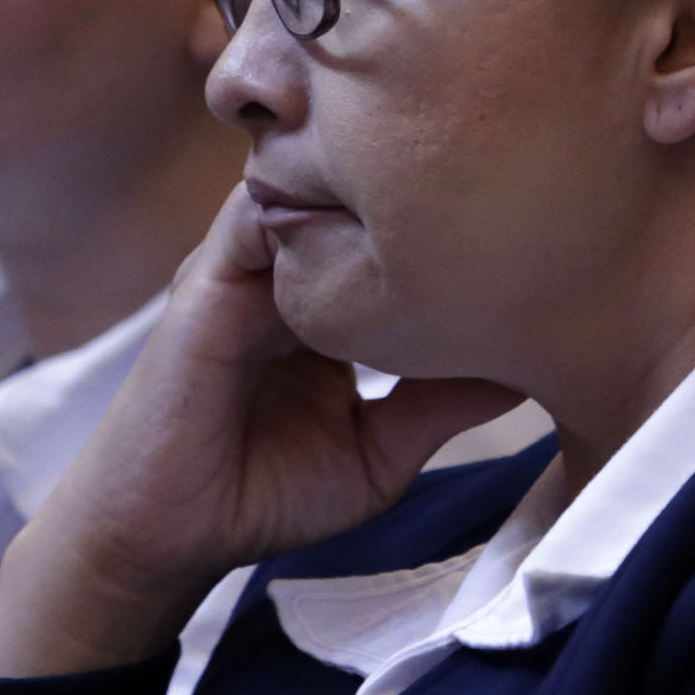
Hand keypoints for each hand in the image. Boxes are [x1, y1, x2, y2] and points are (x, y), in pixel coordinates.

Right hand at [0, 190, 522, 678]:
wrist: (167, 535)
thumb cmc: (264, 494)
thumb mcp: (381, 450)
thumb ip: (442, 404)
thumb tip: (527, 366)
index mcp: (327, 298)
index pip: (390, 230)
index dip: (448, 212)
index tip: (525, 203)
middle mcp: (284, 271)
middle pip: (351, 189)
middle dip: (416, 170)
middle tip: (501, 159)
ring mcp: (244, 270)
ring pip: (305, 186)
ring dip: (363, 174)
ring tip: (443, 164)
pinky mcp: (207, 285)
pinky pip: (252, 219)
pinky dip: (300, 202)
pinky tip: (370, 211)